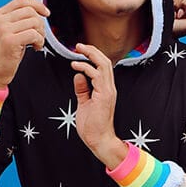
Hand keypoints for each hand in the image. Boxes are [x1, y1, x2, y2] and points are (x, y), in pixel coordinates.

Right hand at [0, 0, 48, 88]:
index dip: (37, 5)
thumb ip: (18, 21)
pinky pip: (33, 34)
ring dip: (41, 34)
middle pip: (30, 11)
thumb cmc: (4, 54)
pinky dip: (39, 41)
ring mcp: (4, 29)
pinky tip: (35, 47)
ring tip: (37, 43)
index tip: (46, 13)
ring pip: (34, 22)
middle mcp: (0, 20)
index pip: (21, 1)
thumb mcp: (8, 32)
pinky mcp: (10, 41)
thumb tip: (37, 12)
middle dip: (40, 24)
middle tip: (39, 36)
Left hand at [71, 44, 127, 166]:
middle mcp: (109, 88)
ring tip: (78, 50)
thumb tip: (78, 76)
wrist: (99, 140)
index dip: (93, 56)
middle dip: (92, 50)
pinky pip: (97, 75)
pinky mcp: (104, 96)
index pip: (103, 66)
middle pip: (105, 61)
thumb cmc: (92, 126)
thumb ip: (82, 90)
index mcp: (106, 89)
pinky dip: (86, 68)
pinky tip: (76, 66)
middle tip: (79, 45)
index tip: (80, 51)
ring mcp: (108, 92)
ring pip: (104, 65)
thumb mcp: (84, 103)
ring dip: (90, 55)